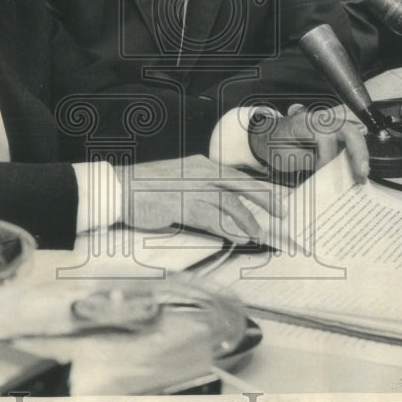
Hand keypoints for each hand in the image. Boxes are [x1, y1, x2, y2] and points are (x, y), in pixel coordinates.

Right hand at [114, 155, 284, 244]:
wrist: (120, 187)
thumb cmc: (146, 187)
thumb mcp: (179, 181)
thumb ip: (200, 190)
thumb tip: (220, 207)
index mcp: (201, 164)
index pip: (236, 176)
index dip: (258, 188)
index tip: (274, 198)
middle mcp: (201, 172)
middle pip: (242, 185)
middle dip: (265, 199)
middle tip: (282, 212)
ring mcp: (193, 188)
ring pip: (231, 204)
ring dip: (248, 220)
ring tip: (259, 233)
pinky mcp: (184, 205)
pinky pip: (214, 219)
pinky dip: (229, 229)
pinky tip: (240, 237)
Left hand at [248, 105, 369, 182]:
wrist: (266, 136)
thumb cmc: (273, 146)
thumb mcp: (286, 157)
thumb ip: (308, 161)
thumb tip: (329, 170)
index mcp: (304, 123)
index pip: (325, 136)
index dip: (327, 156)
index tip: (321, 170)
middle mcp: (319, 119)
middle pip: (347, 129)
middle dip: (358, 151)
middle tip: (362, 174)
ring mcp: (327, 124)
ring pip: (353, 132)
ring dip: (361, 152)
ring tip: (363, 173)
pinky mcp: (331, 131)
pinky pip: (348, 138)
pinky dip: (355, 152)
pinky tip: (358, 167)